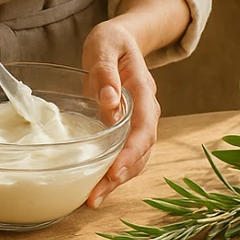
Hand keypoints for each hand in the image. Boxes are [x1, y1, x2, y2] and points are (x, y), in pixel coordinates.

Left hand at [80, 17, 160, 207]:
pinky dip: (113, 172)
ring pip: (136, 157)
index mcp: (143, 90)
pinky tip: (94, 185)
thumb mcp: (104, 45)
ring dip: (117, 180)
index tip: (114, 172)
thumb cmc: (111, 41)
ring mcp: (139, 122)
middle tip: (96, 196)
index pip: (143, 127)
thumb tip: (110, 101)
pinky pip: (126, 154)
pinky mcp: (128, 129)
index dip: (131, 153)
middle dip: (121, 175)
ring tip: (92, 199)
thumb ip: (105, 71)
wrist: (122, 40)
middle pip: (141, 150)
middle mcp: (146, 111)